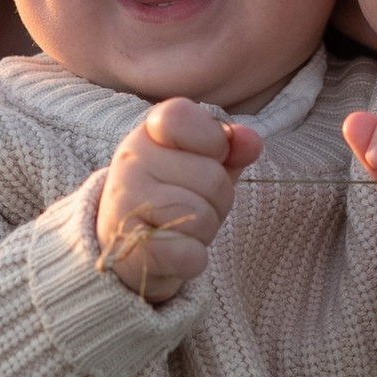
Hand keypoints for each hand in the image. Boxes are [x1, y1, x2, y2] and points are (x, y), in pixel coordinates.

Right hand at [94, 98, 263, 302]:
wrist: (126, 248)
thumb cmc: (171, 197)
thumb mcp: (201, 164)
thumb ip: (229, 148)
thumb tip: (250, 141)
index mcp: (148, 135)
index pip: (181, 117)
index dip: (212, 139)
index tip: (208, 156)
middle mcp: (131, 163)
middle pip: (212, 178)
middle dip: (217, 200)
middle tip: (192, 205)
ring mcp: (126, 205)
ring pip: (203, 217)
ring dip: (205, 231)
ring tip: (182, 228)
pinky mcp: (132, 248)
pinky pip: (189, 255)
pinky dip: (193, 259)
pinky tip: (175, 253)